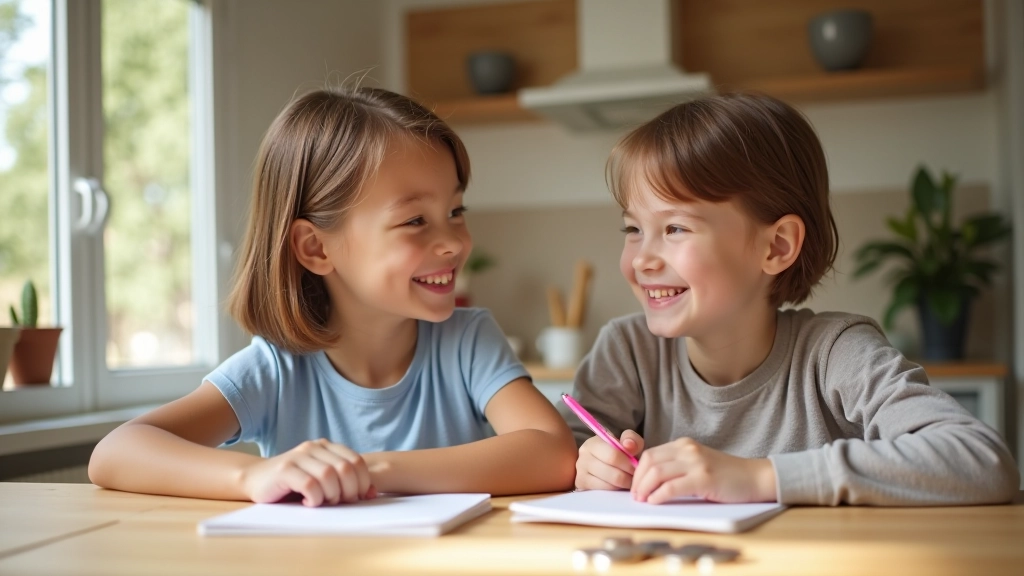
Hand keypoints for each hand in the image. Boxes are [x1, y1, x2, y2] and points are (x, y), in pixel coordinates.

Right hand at [239, 438, 375, 505]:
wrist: (255, 479)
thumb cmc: (293, 484)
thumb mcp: (322, 481)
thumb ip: (345, 483)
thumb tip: (372, 493)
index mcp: (326, 446)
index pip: (356, 461)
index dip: (363, 482)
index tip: (359, 498)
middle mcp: (314, 447)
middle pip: (345, 468)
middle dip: (349, 491)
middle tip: (340, 503)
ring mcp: (298, 456)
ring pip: (329, 475)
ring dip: (331, 495)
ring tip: (323, 503)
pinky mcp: (284, 469)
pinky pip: (310, 484)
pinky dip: (314, 498)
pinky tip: (308, 503)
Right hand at [574, 430, 643, 490]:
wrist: (603, 462)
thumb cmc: (618, 452)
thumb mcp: (627, 442)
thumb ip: (632, 440)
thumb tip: (629, 445)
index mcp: (594, 443)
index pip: (614, 456)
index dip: (629, 464)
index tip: (637, 467)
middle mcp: (583, 457)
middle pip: (612, 473)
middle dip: (628, 477)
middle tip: (636, 477)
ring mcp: (580, 472)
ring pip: (609, 484)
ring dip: (623, 484)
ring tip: (630, 481)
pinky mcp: (581, 485)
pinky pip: (604, 491)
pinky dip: (615, 490)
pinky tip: (620, 485)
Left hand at [630, 437, 776, 503]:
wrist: (754, 478)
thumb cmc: (725, 475)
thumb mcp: (697, 463)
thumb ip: (677, 467)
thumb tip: (649, 481)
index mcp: (684, 445)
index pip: (650, 454)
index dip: (637, 472)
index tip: (634, 487)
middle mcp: (688, 450)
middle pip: (650, 462)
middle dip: (637, 481)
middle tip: (635, 496)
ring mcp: (696, 463)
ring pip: (657, 473)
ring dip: (644, 489)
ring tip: (643, 501)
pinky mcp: (704, 479)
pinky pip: (672, 487)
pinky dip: (658, 496)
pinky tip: (655, 502)